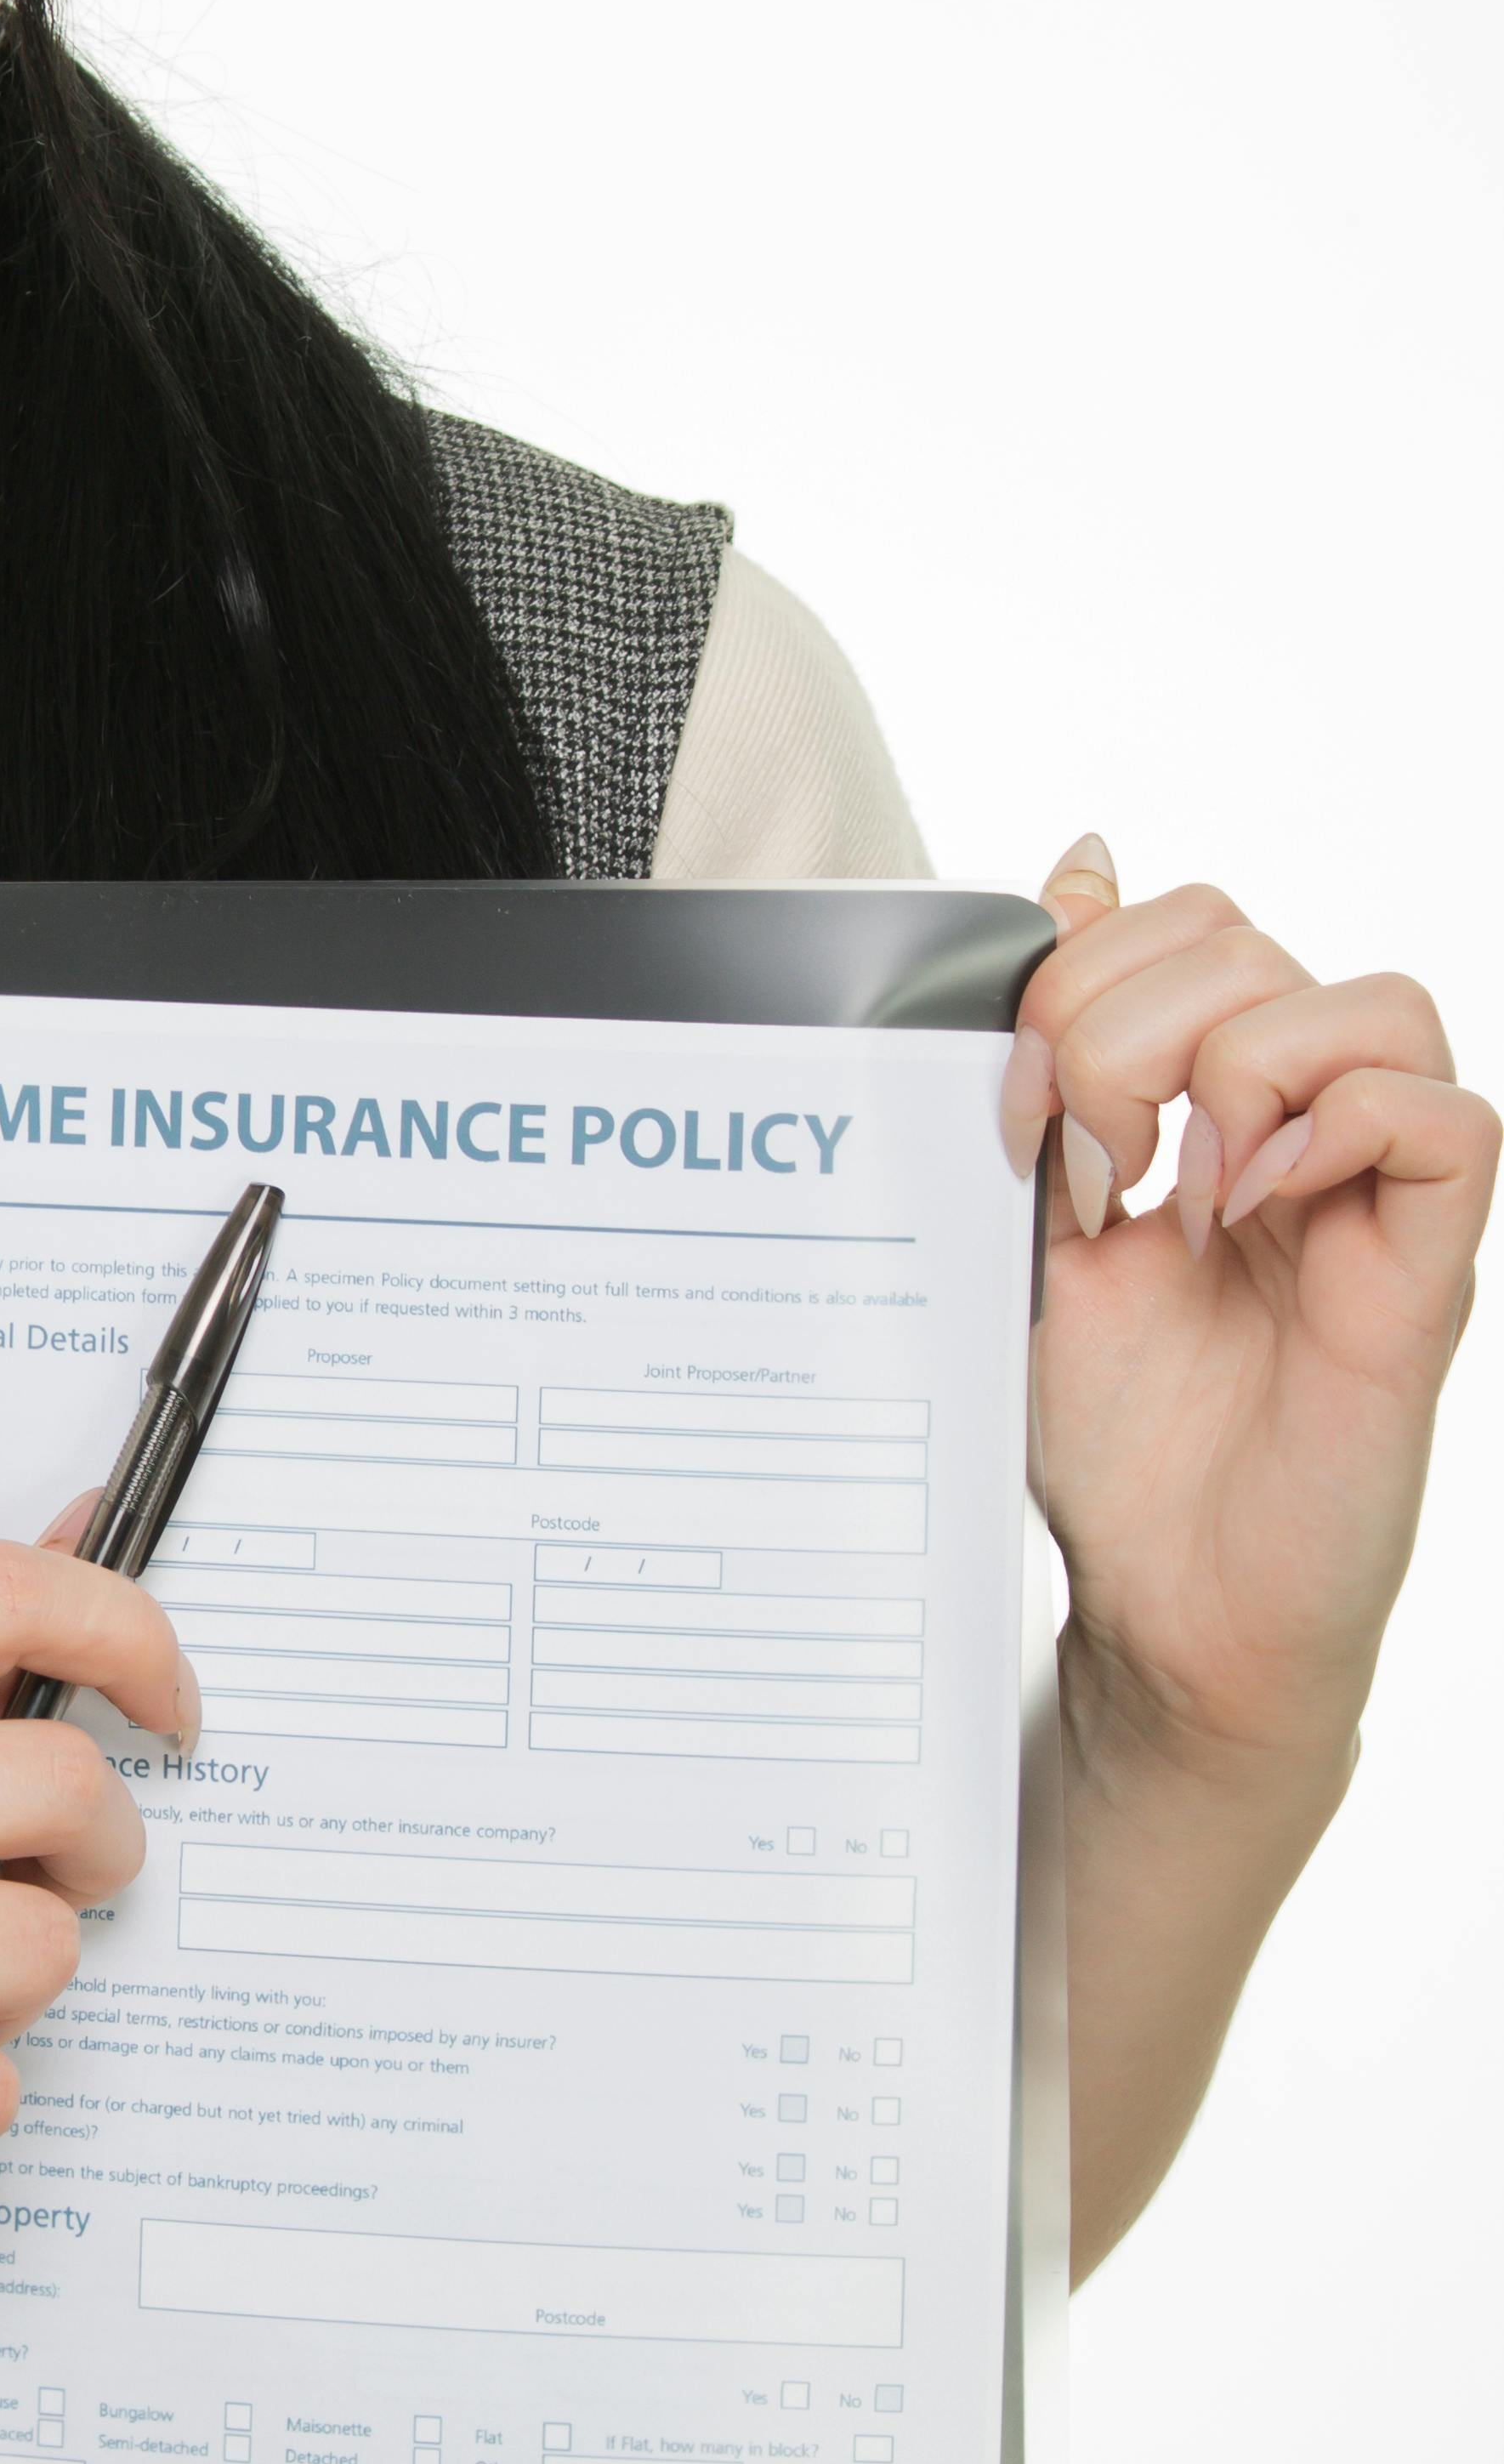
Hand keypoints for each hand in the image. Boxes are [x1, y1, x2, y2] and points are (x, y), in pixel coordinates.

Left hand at [1004, 837, 1494, 1784]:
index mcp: (1205, 1103)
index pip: (1184, 924)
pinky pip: (1443, 1120)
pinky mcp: (1424, 1267)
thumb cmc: (1110, 1437)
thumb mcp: (1031, 1224)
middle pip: (1255, 939)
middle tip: (1087, 1163)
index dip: (1081, 974)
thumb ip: (1050, 1063)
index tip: (1020, 1107)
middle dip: (1129, 1021)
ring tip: (1176, 1190)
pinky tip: (1245, 1212)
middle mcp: (1300, 1126)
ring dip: (1237, 1070)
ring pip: (1372, 1002)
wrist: (1165, 1603)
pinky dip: (1333, 1133)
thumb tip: (1081, 860)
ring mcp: (1371, 1193)